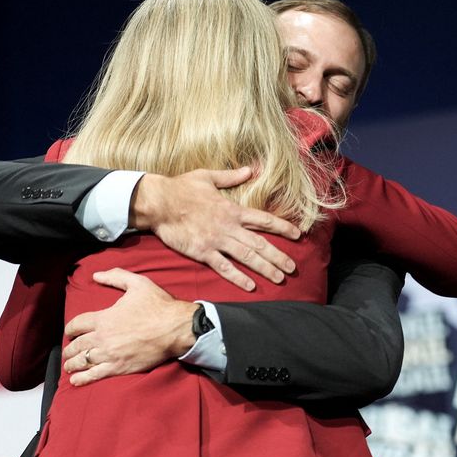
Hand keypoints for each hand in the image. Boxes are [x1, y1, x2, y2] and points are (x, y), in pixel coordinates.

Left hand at [61, 268, 197, 385]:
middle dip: (69, 349)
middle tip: (68, 351)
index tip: (70, 332)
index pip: (77, 324)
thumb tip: (96, 275)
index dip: (70, 329)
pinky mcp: (120, 367)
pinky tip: (75, 381)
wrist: (176, 328)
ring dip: (72, 364)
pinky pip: (96, 375)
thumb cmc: (159, 306)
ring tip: (69, 366)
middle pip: (77, 345)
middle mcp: (102, 337)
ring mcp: (111, 354)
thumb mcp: (138, 283)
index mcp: (104, 318)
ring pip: (83, 361)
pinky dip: (83, 378)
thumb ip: (115, 277)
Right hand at [130, 167, 300, 290]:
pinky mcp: (202, 252)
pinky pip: (223, 267)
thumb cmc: (181, 187)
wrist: (159, 202)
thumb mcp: (208, 176)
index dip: (283, 227)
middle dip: (278, 256)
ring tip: (279, 279)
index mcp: (232, 209)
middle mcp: (229, 226)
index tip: (298, 235)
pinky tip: (251, 286)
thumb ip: (231, 176)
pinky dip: (238, 277)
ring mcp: (216, 241)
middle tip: (293, 268)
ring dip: (265, 269)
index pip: (264, 219)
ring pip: (246, 257)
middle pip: (260, 243)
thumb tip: (250, 169)